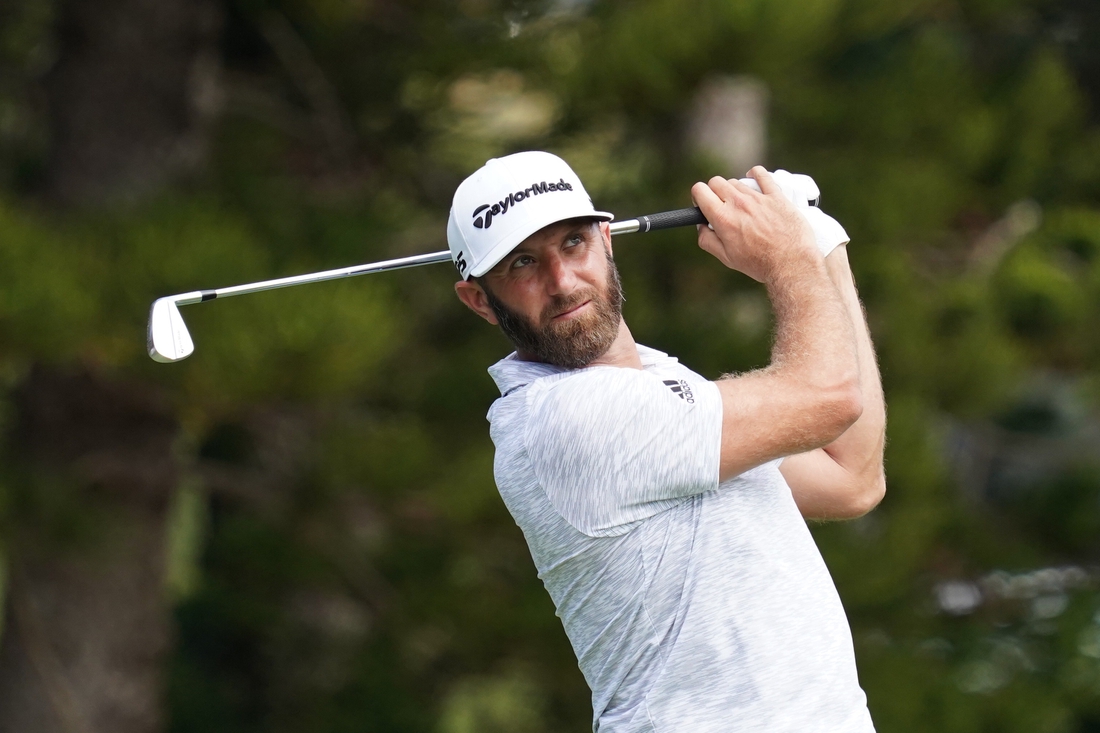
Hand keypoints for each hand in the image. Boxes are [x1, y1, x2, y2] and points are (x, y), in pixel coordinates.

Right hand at [692, 167, 816, 282]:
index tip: (703, 204)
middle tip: (721, 205)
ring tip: (742, 205)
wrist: (791, 263)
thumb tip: (701, 227)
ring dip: (735, 190)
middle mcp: (738, 203)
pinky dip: (755, 174)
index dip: (698, 196)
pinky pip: (762, 175)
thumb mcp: (726, 258)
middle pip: (716, 182)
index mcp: (723, 218)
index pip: (700, 190)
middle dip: (714, 192)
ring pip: (737, 181)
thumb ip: (707, 240)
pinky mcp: (776, 195)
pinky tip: (754, 178)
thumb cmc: (760, 263)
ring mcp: (758, 197)